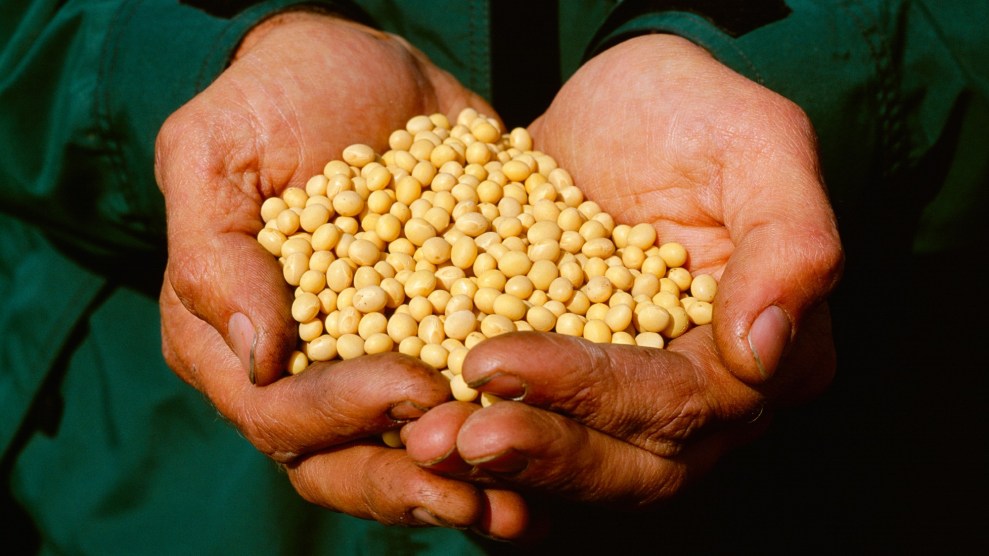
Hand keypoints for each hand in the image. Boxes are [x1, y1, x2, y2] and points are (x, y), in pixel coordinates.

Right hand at [155, 11, 526, 535]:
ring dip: (465, 481)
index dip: (346, 412)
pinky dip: (511, 427)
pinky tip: (560, 442)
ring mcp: (377, 360)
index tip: (418, 387)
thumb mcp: (216, 149)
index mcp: (236, 338)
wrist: (364, 66)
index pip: (280, 411)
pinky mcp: (444, 336)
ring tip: (523, 504)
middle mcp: (304, 369)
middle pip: (342, 458)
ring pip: (410, 447)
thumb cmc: (275, 97)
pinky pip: (473, 397)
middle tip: (474, 495)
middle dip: (407, 480)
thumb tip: (261, 356)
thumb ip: (218, 255)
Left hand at [405, 34, 842, 509]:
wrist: (619, 105)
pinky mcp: (574, 388)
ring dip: (502, 462)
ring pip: (581, 462)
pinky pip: (535, 431)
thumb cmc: (693, 111)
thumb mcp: (757, 144)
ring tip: (423, 440)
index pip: (686, 401)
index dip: (594, 392)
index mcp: (770, 354)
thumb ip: (790, 241)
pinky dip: (481, 438)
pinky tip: (419, 431)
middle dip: (541, 451)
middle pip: (635, 462)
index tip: (496, 361)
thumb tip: (763, 351)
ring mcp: (635, 398)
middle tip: (451, 435)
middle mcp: (706, 396)